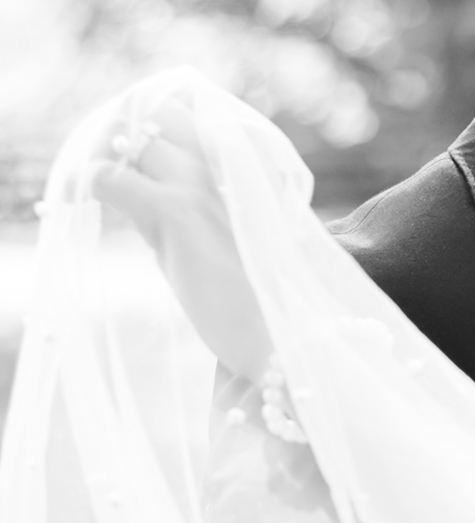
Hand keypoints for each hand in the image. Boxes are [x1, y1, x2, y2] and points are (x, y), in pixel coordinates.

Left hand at [91, 98, 270, 383]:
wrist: (282, 340)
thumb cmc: (260, 303)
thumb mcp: (228, 238)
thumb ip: (188, 204)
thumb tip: (135, 188)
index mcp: (244, 166)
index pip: (183, 113)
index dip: (150, 126)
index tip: (129, 153)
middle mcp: (224, 163)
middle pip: (153, 116)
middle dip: (120, 137)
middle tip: (103, 169)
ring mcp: (199, 184)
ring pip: (127, 139)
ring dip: (100, 157)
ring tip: (82, 188)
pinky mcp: (176, 212)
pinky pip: (109, 176)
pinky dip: (85, 183)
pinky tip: (76, 200)